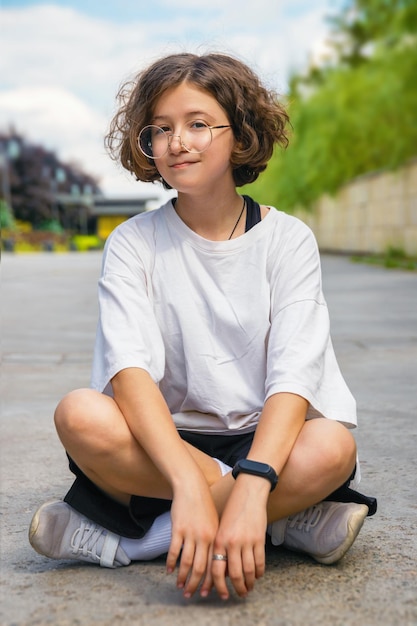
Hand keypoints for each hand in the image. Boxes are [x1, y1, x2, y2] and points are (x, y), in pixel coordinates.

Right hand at [166, 479, 218, 597]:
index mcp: (215, 537)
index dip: (211, 581)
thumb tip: (213, 560)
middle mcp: (205, 537)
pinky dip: (171, 563)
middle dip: (196, 584)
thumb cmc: (203, 504)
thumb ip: (213, 540)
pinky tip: (169, 570)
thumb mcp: (214, 522)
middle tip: (191, 594)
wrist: (191, 486)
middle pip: (201, 568)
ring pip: (187, 562)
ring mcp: (191, 533)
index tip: (208, 592)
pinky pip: (174, 550)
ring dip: (182, 577)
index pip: (214, 565)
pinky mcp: (178, 529)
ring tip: (179, 586)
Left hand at [202, 475, 268, 599]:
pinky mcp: (259, 539)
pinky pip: (259, 562)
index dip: (218, 586)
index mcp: (218, 540)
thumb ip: (220, 547)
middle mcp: (230, 543)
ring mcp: (246, 541)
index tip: (220, 595)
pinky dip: (259, 572)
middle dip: (236, 588)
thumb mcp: (221, 526)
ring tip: (249, 588)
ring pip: (248, 571)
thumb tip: (221, 571)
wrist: (248, 491)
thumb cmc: (232, 509)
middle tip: (239, 595)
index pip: (216, 570)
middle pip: (233, 574)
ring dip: (249, 583)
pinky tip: (258, 576)